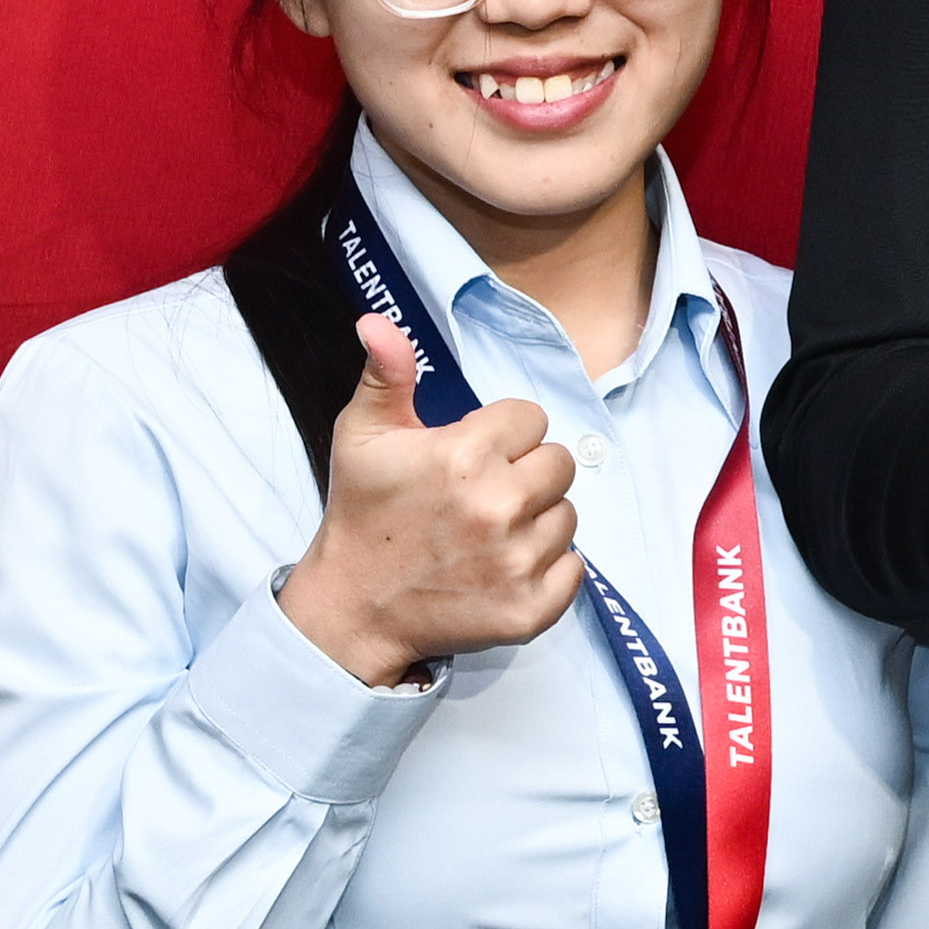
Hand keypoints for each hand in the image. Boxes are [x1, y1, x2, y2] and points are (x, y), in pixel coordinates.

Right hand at [277, 316, 578, 683]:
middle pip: (559, 464)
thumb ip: (386, 374)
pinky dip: (548, 568)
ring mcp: (519, 561)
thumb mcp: (363, 435)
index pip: (531, 419)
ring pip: (567, 516)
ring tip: (487, 534)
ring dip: (537, 521)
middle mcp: (499, 507)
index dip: (502, 434)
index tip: (470, 456)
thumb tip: (377, 320)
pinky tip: (503, 568)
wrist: (354, 608)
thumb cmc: (363, 514)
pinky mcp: (532, 608)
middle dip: (525, 473)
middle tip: (481, 496)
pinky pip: (574, 568)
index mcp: (465, 455)